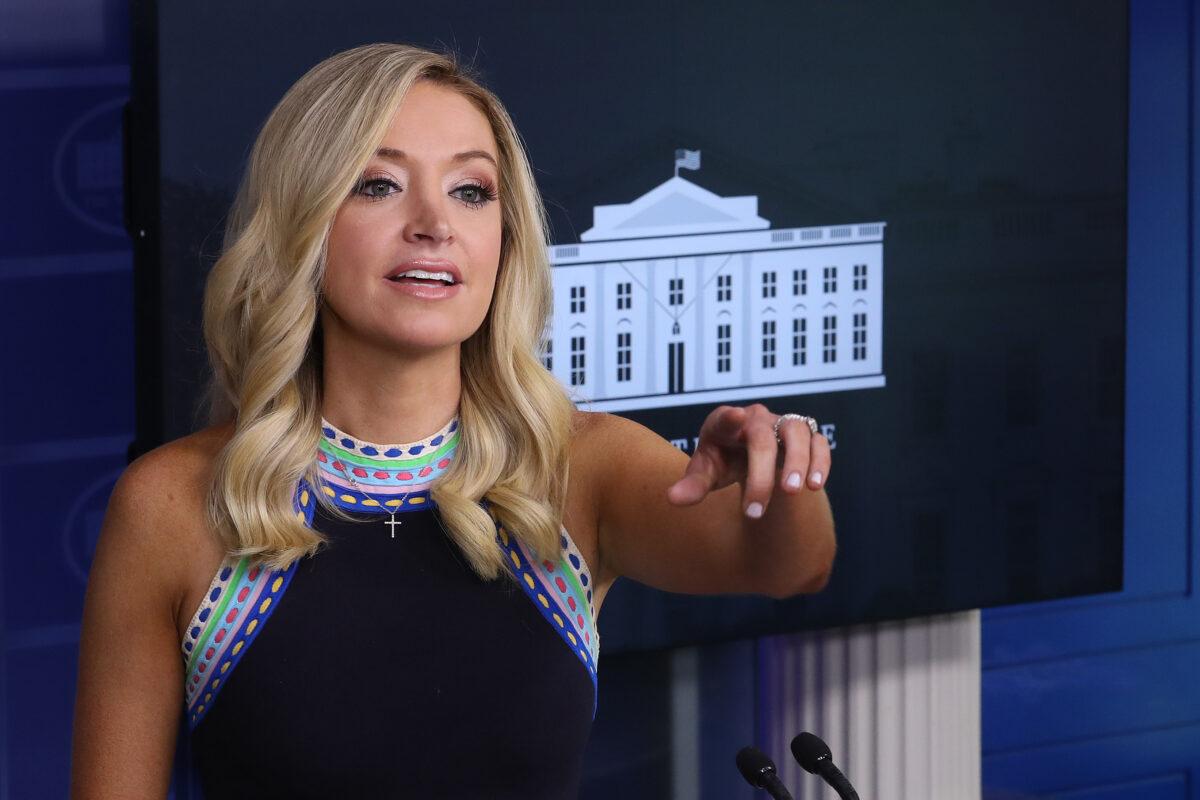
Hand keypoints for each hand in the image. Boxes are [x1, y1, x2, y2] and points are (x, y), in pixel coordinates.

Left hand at [666, 404, 831, 518]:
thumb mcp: (706, 473)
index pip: (725, 418)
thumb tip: (673, 500)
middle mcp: (756, 419)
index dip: (729, 417)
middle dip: (761, 474)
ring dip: (797, 461)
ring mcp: (782, 424)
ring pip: (796, 432)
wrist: (748, 453)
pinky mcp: (806, 435)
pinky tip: (814, 485)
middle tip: (754, 511)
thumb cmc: (722, 460)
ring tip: (792, 491)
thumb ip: (692, 485)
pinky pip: (818, 442)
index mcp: (724, 424)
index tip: (735, 415)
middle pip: (762, 438)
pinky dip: (820, 461)